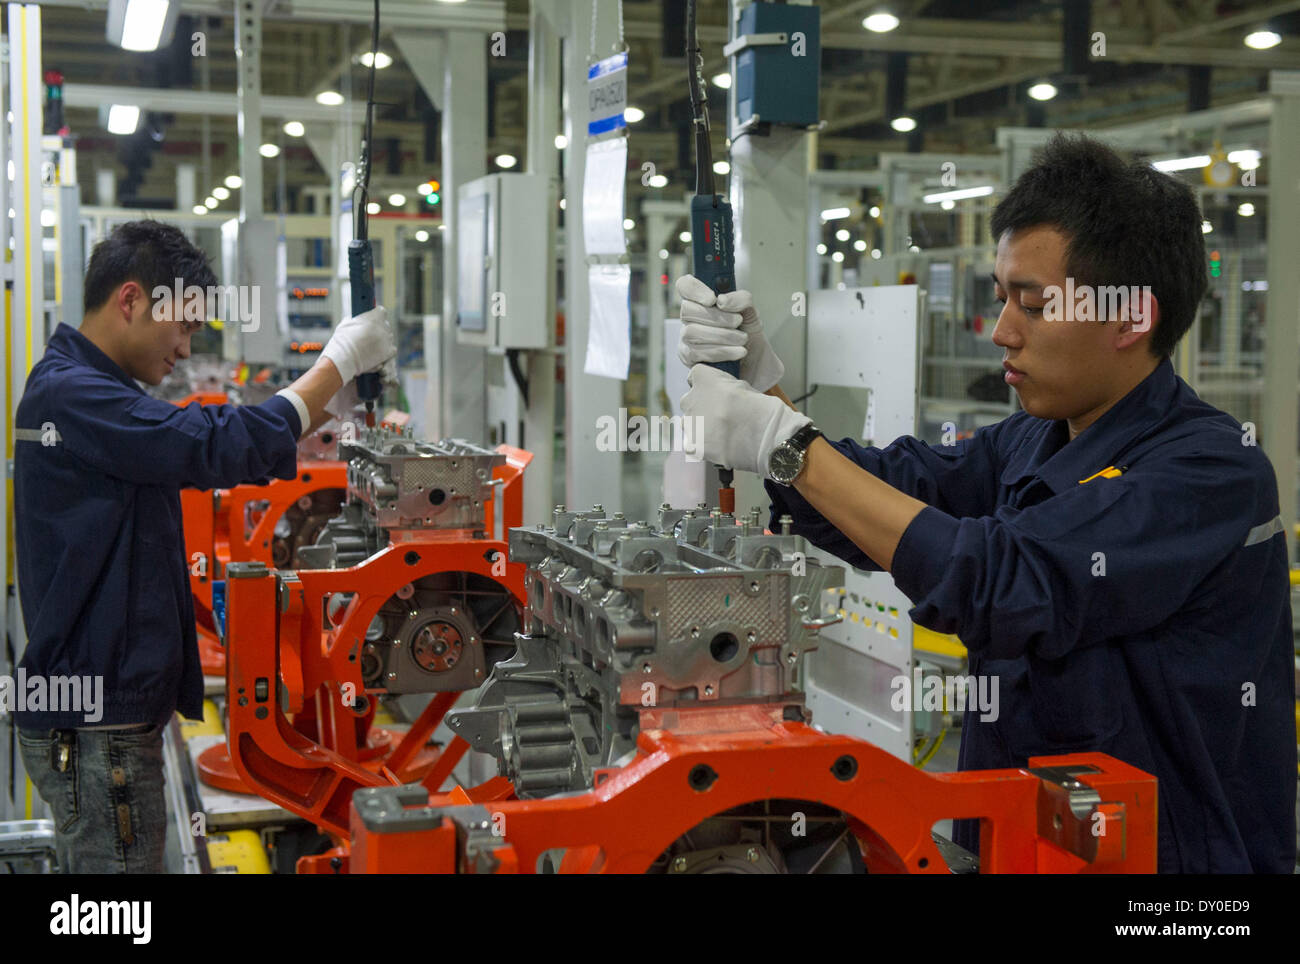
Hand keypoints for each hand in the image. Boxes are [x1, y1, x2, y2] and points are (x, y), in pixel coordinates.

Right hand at [320, 306, 395, 383]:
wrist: (345, 357)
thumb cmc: (343, 339)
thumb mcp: (346, 323)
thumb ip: (356, 319)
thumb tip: (358, 320)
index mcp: (375, 317)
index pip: (381, 311)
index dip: (376, 314)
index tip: (372, 317)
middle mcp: (384, 327)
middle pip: (385, 325)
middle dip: (378, 328)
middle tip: (369, 333)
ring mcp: (387, 340)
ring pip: (389, 337)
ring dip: (382, 339)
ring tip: (371, 344)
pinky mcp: (388, 352)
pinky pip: (392, 349)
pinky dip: (387, 350)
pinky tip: (378, 351)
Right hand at [675, 275, 784, 392]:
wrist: (756, 362)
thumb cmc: (748, 333)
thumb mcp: (751, 312)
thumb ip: (741, 299)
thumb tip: (722, 301)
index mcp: (701, 300)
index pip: (685, 285)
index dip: (694, 289)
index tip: (713, 299)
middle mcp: (689, 317)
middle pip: (687, 310)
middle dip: (716, 317)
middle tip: (738, 322)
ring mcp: (685, 338)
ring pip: (691, 332)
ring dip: (722, 335)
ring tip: (742, 339)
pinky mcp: (688, 357)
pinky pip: (696, 352)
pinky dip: (722, 351)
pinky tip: (738, 351)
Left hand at [681, 364, 809, 476]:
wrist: (763, 434)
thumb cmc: (759, 408)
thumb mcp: (742, 386)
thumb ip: (725, 387)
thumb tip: (723, 395)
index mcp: (702, 377)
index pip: (695, 376)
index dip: (706, 385)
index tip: (716, 392)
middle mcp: (690, 397)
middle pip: (689, 400)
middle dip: (701, 406)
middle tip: (719, 415)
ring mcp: (690, 422)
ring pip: (688, 422)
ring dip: (700, 425)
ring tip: (720, 433)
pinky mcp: (693, 444)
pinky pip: (691, 444)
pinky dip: (700, 446)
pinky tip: (716, 446)